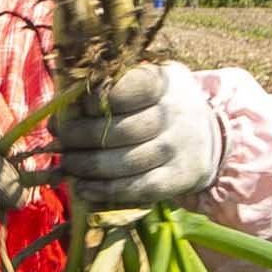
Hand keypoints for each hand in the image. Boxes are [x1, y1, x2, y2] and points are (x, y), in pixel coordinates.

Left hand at [48, 61, 224, 214]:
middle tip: (58, 139)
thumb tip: (62, 101)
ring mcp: (177, 149)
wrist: (213, 136)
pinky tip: (84, 189)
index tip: (71, 107)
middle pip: (119, 130)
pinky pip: (137, 188)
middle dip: (79, 136)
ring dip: (87, 166)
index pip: (126, 89)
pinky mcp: (178, 178)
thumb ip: (114, 85)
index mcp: (164, 83)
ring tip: (66, 164)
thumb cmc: (163, 104)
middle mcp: (174, 115)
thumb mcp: (151, 80)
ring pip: (124, 162)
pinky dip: (106, 191)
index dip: (92, 100)